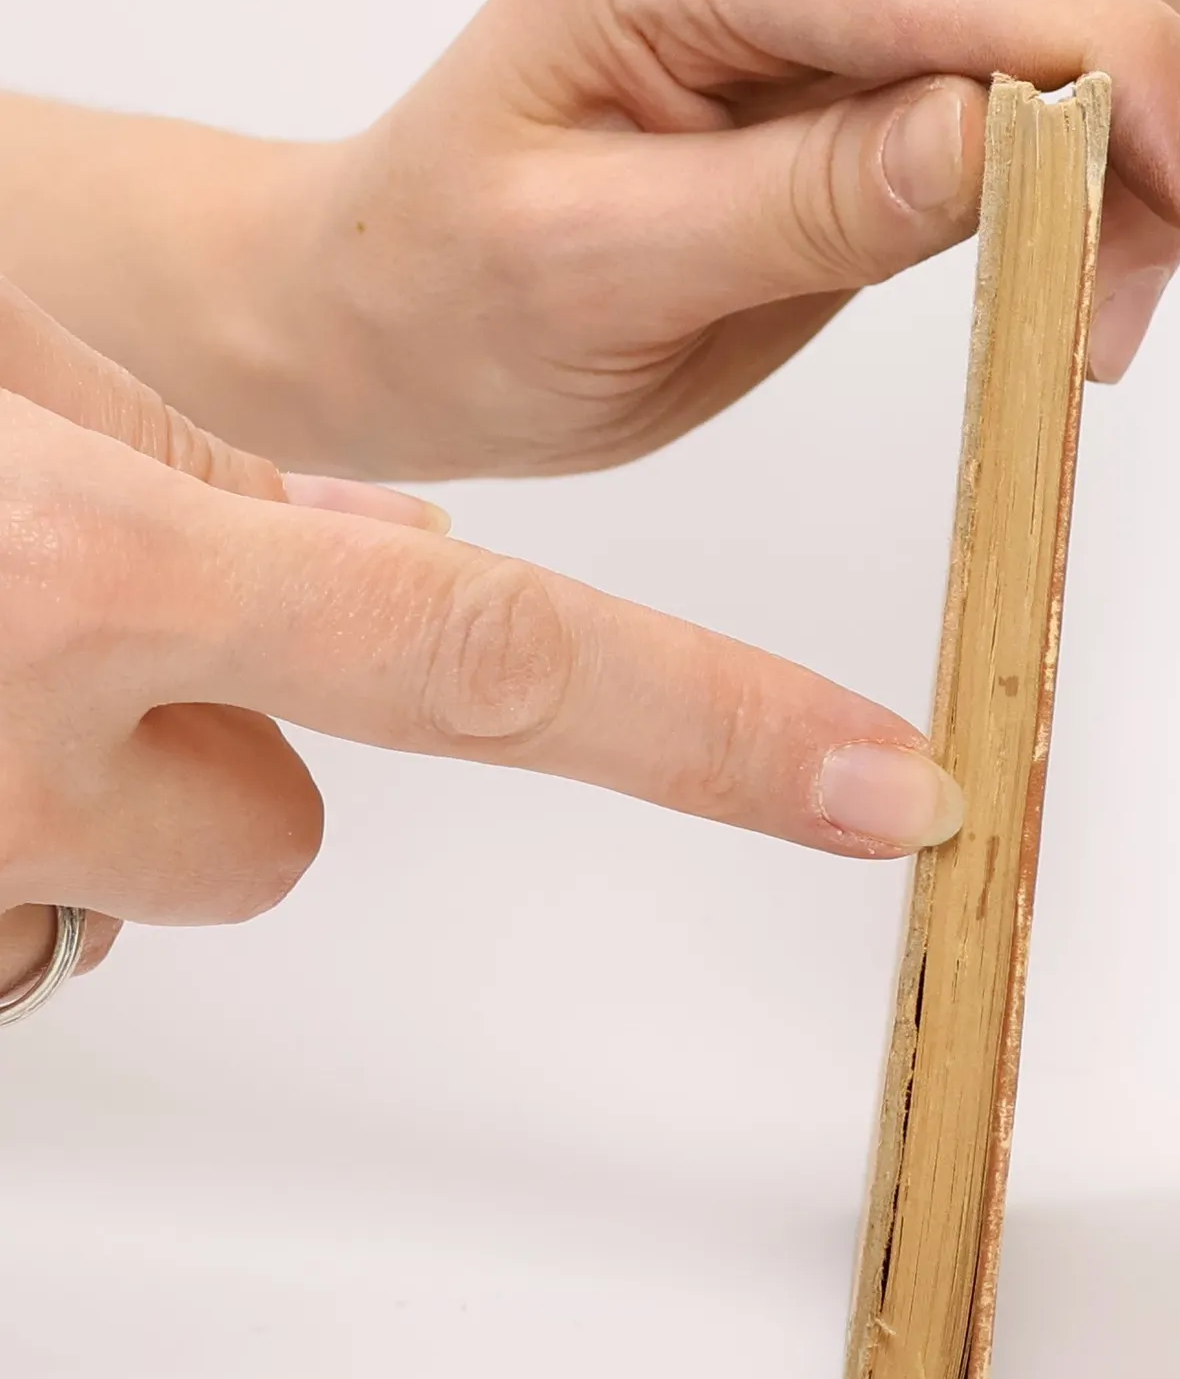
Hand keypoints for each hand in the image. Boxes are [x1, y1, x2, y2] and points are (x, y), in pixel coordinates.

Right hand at [0, 280, 963, 1002]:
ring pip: (142, 875)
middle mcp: (24, 756)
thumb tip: (392, 547)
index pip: (493, 665)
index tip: (891, 794)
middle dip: (235, 745)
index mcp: (89, 573)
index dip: (719, 730)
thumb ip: (208, 464)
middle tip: (69, 624)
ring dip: (92, 782)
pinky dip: (2, 826)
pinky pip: (16, 913)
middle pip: (269, 837)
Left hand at [271, 0, 1179, 477]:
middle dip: (1155, 84)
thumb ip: (808, 199)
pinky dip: (1116, 117)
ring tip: (1094, 281)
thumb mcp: (602, 275)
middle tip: (1122, 288)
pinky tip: (1076, 228)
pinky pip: (1057, 19)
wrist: (404, 308)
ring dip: (1152, 98)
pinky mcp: (876, 32)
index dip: (1116, 66)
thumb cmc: (461, 302)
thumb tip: (1009, 133)